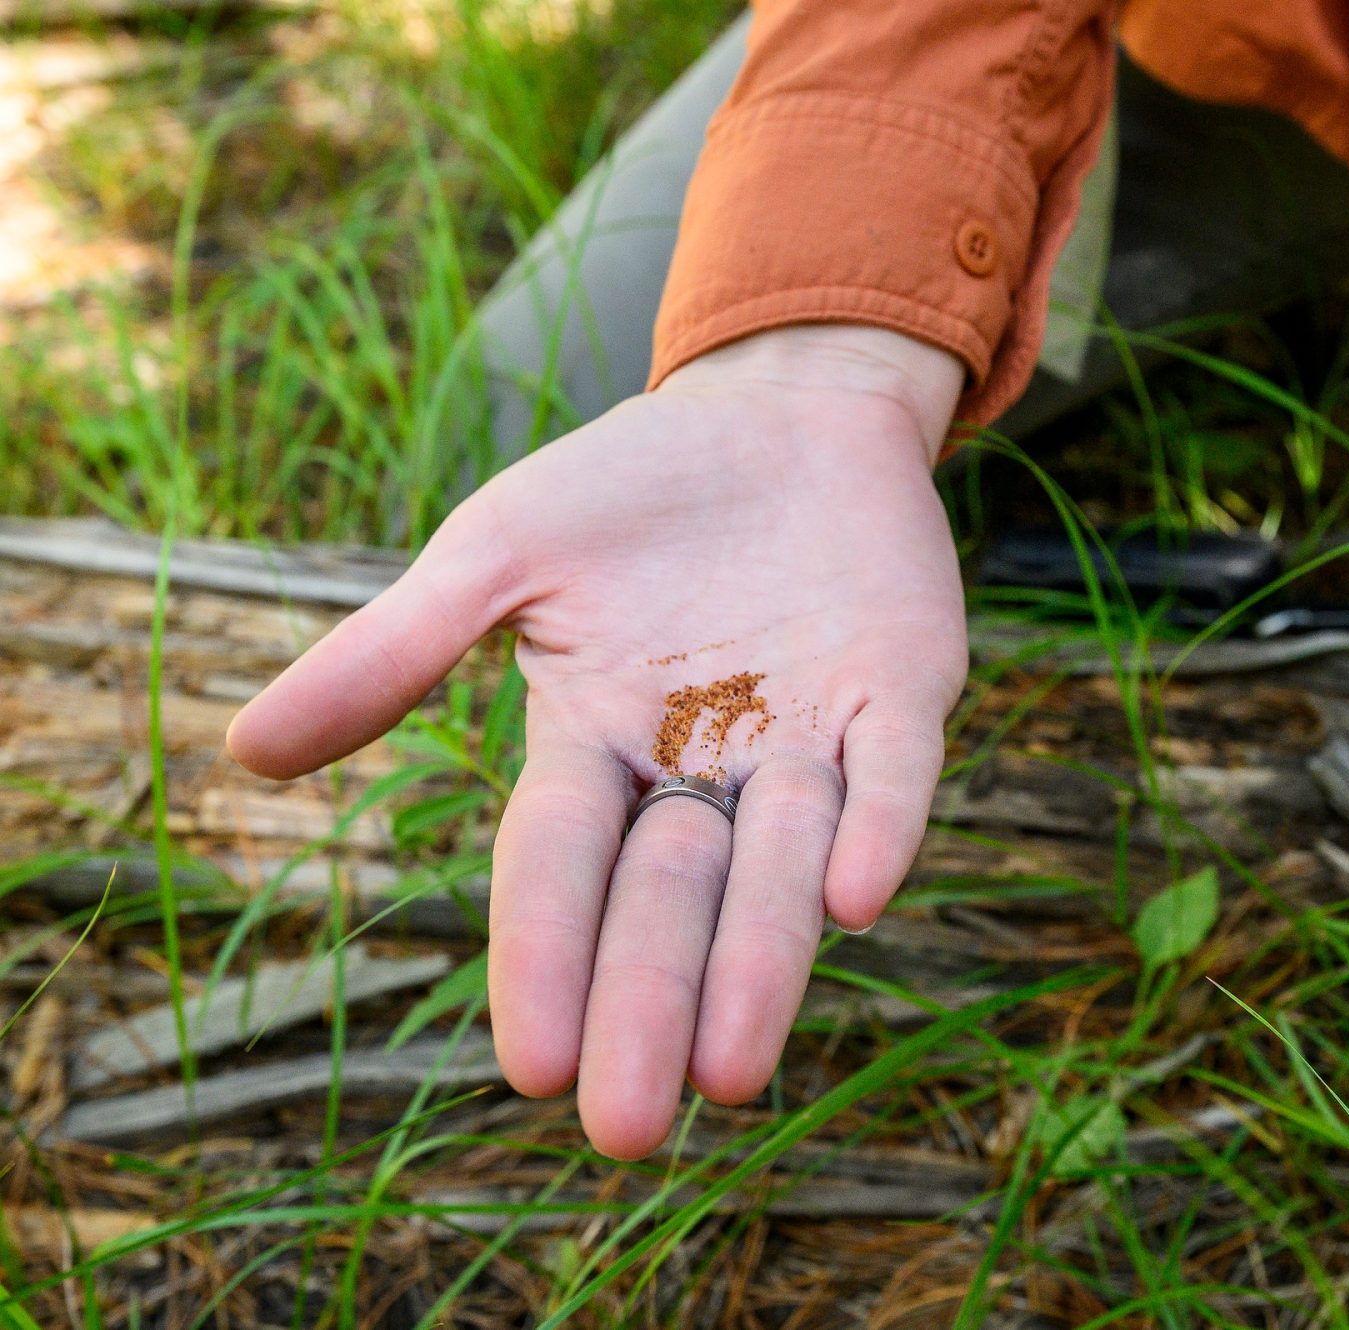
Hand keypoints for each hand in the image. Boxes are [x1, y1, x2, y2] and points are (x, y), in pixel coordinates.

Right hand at [228, 325, 968, 1157]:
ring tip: (732, 1067)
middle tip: (628, 1127)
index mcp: (597, 744)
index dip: (545, 957)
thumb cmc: (630, 491)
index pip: (559, 865)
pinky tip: (857, 899)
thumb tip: (244, 757)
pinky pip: (893, 774)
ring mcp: (808, 737)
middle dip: (648, 1003)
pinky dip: (877, 828)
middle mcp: (703, 768)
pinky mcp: (900, 696)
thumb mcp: (498, 554)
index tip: (532, 1066)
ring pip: (782, 864)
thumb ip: (393, 653)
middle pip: (669, 898)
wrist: (782, 415)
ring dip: (761, 958)